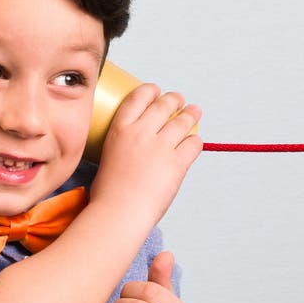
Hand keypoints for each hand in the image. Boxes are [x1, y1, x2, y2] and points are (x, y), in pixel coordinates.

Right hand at [92, 83, 202, 226]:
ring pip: (182, 122)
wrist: (119, 211)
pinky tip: (195, 141)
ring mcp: (160, 147)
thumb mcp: (107, 156)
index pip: (138, 98)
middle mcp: (141, 133)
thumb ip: (122, 145)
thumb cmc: (109, 193)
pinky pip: (193, 144)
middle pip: (163, 106)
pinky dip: (196, 141)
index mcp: (120, 130)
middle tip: (180, 99)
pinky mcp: (177, 162)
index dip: (150, 91)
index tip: (156, 90)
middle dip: (174, 100)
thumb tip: (135, 148)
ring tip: (195, 110)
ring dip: (190, 114)